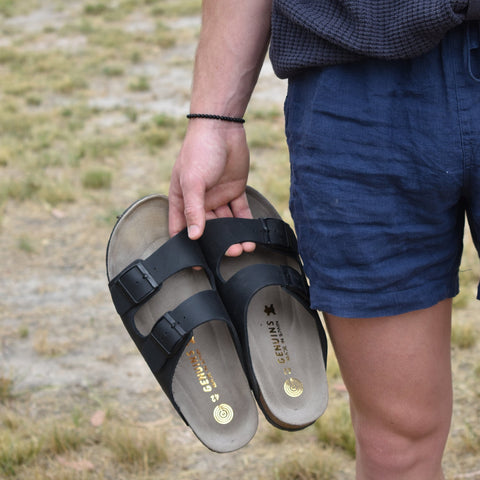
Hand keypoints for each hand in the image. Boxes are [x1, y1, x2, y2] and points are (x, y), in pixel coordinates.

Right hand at [168, 120, 253, 254]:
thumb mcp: (192, 181)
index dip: (187, 245)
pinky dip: (245, 223)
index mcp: (182, 198)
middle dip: (218, 242)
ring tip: (244, 247)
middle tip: (229, 253)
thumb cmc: (199, 151)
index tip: (197, 262)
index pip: (181, 227)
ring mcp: (217, 196)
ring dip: (234, 235)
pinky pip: (240, 211)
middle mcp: (199, 201)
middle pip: (208, 228)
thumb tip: (193, 236)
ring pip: (226, 222)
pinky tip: (252, 235)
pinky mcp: (234, 191)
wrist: (223, 128)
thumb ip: (193, 209)